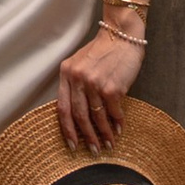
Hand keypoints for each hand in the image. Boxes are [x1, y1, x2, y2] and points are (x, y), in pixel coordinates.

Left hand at [54, 26, 143, 154]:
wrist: (122, 34)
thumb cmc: (103, 50)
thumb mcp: (81, 63)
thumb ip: (76, 84)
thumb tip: (78, 115)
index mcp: (66, 73)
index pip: (62, 107)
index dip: (67, 129)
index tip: (72, 144)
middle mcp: (77, 79)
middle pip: (78, 116)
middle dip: (86, 137)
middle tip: (92, 151)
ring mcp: (94, 83)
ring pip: (97, 117)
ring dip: (104, 134)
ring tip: (108, 145)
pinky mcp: (112, 87)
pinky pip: (113, 112)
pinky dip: (117, 123)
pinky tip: (120, 130)